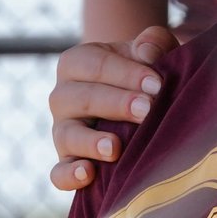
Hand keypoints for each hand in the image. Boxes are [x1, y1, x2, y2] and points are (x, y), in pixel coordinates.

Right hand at [49, 25, 175, 190]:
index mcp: (77, 61)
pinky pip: (59, 172)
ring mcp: (61, 130)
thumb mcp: (149, 49)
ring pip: (68, 135)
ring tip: (115, 148)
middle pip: (84, 99)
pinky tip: (88, 175)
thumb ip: (154, 42)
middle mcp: (62, 95)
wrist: (134, 94)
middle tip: (147, 110)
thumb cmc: (142, 68)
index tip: (157, 84)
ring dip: (92, 142)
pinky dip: (69, 176)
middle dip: (118, 104)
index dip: (128, 73)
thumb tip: (148, 53)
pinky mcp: (66, 160)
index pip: (98, 64)